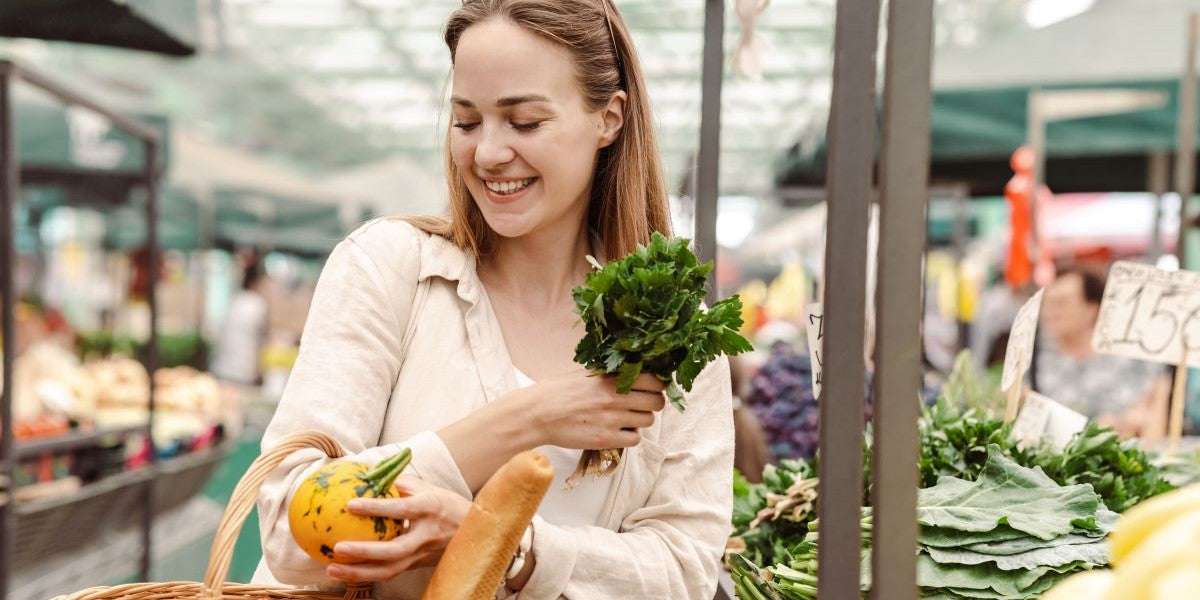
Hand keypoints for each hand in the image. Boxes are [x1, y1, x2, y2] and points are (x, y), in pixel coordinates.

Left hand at [325, 475, 470, 582]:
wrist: (474, 529)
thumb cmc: (445, 503)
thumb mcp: (426, 488)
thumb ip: (398, 483)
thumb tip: (365, 472)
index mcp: (429, 508)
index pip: (401, 509)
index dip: (376, 507)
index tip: (350, 504)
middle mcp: (426, 534)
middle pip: (395, 550)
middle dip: (364, 551)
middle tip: (338, 548)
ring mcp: (423, 554)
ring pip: (390, 569)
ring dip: (360, 572)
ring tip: (333, 568)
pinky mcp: (417, 565)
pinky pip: (390, 573)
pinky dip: (366, 575)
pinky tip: (345, 573)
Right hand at [523, 369, 665, 449]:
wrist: (537, 413)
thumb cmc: (557, 391)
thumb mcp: (586, 374)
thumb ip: (610, 375)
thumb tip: (632, 373)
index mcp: (611, 378)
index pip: (654, 380)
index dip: (657, 386)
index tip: (652, 388)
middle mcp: (616, 397)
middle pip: (657, 402)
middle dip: (653, 404)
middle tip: (642, 405)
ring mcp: (613, 419)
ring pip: (648, 421)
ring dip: (641, 421)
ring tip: (627, 419)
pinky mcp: (606, 439)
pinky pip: (635, 439)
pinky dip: (631, 436)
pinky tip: (619, 431)